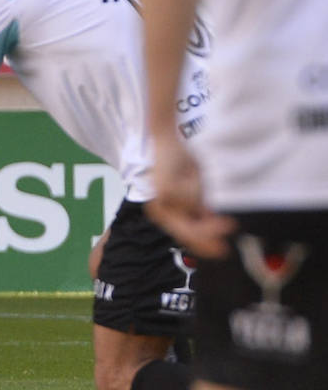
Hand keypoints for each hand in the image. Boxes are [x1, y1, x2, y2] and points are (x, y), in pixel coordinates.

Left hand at [144, 135, 234, 257]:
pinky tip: (193, 173)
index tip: (224, 249)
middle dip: (210, 231)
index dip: (206, 246)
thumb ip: (202, 210)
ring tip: (198, 178)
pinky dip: (198, 186)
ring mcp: (162, 201)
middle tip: (230, 226)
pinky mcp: (166, 190)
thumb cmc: (183, 164)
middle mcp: (160, 211)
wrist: (166, 140)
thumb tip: (218, 226)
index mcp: (166, 214)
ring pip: (195, 211)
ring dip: (204, 197)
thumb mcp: (196, 191)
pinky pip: (193, 196)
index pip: (187, 238)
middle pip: (189, 233)